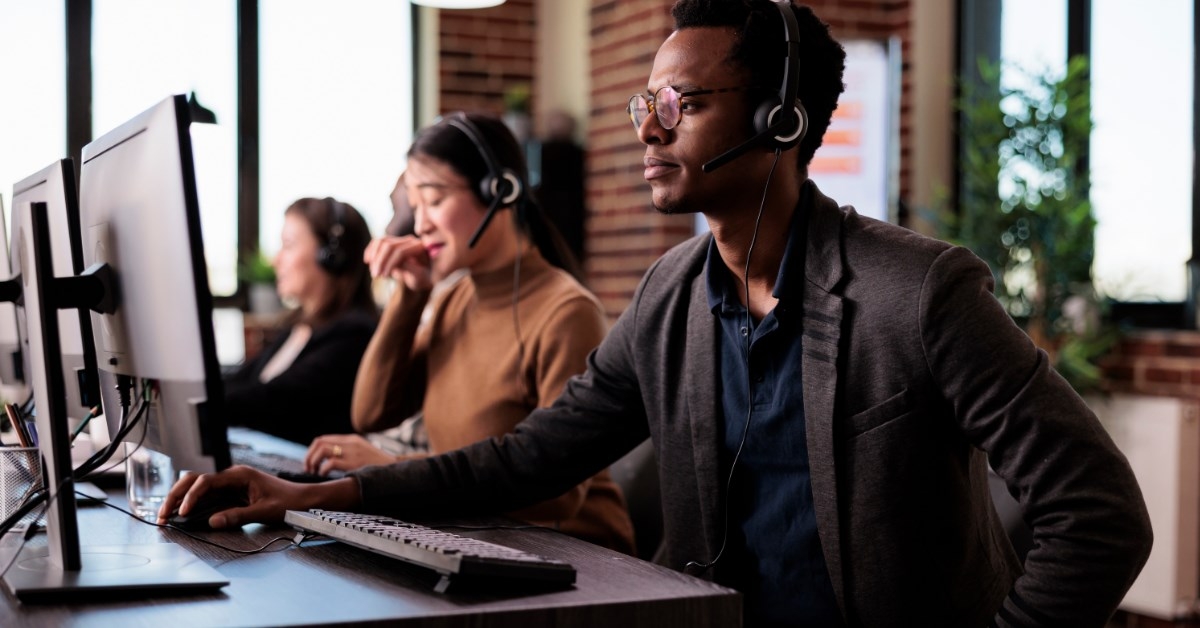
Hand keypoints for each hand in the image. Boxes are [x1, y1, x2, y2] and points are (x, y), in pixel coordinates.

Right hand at [155, 465, 342, 528]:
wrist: (302, 499)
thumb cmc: (287, 502)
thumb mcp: (264, 511)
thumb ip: (238, 516)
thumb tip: (212, 522)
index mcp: (239, 475)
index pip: (206, 481)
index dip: (191, 496)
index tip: (183, 512)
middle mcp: (231, 476)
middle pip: (195, 480)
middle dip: (176, 496)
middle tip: (163, 514)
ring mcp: (230, 483)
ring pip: (197, 487)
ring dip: (181, 499)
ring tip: (166, 515)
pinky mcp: (230, 492)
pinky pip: (206, 495)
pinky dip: (192, 503)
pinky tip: (182, 514)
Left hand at [306, 434, 395, 474]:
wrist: (395, 469)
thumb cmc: (379, 465)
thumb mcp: (363, 452)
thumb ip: (348, 451)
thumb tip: (328, 460)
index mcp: (351, 439)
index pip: (323, 439)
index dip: (312, 451)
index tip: (311, 463)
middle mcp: (350, 442)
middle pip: (319, 442)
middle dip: (309, 456)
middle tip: (308, 469)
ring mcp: (352, 452)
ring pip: (322, 450)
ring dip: (313, 462)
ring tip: (314, 472)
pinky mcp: (354, 463)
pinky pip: (330, 463)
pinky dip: (322, 470)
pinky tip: (323, 475)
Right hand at [363, 235, 431, 291]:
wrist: (426, 275)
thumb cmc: (425, 279)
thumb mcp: (421, 279)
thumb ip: (411, 271)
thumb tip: (396, 266)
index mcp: (420, 247)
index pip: (400, 252)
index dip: (390, 264)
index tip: (384, 276)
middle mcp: (411, 240)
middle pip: (389, 245)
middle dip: (380, 260)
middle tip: (375, 275)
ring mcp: (401, 239)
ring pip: (382, 241)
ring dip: (374, 256)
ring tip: (373, 271)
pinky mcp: (393, 241)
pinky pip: (379, 241)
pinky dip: (371, 249)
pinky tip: (367, 260)